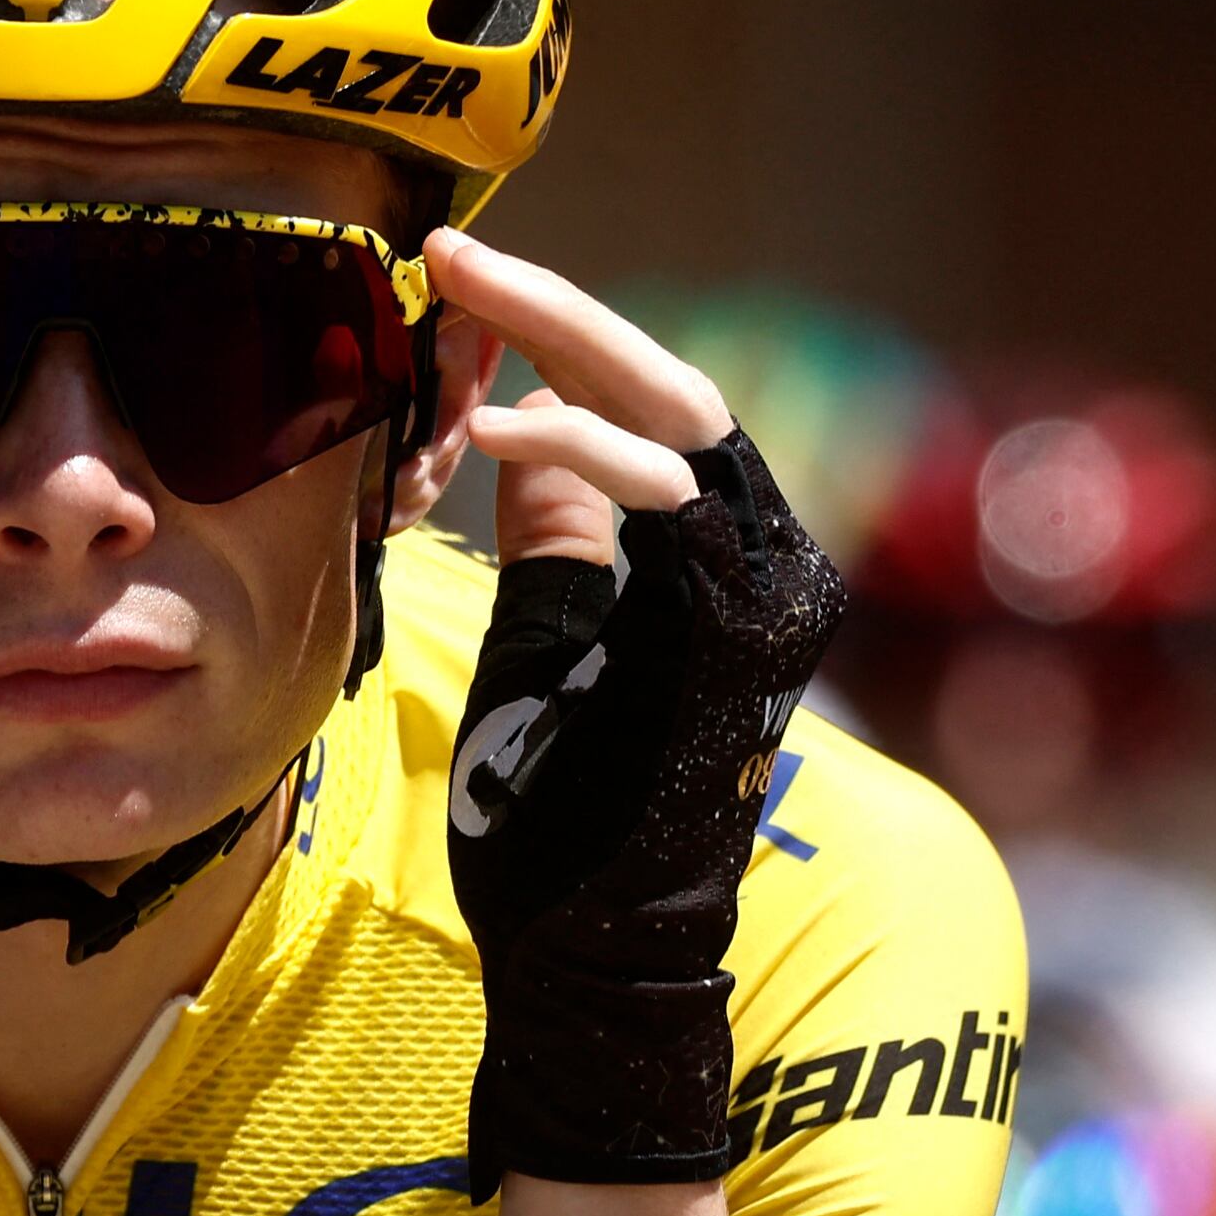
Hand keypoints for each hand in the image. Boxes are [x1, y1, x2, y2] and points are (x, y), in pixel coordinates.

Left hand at [425, 231, 841, 1184]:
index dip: (554, 337)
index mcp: (712, 561)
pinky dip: (581, 454)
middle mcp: (761, 562)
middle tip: (453, 252)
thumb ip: (554, 542)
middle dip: (558, 309)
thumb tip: (523, 434)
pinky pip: (669, 504)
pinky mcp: (745, 632)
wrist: (596, 962)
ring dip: (564, 353)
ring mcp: (765, 594)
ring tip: (457, 313)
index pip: (644, 406)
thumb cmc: (557, 826)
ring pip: (682, 415)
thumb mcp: (541, 646)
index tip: (450, 287)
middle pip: (671, 382)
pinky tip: (490, 435)